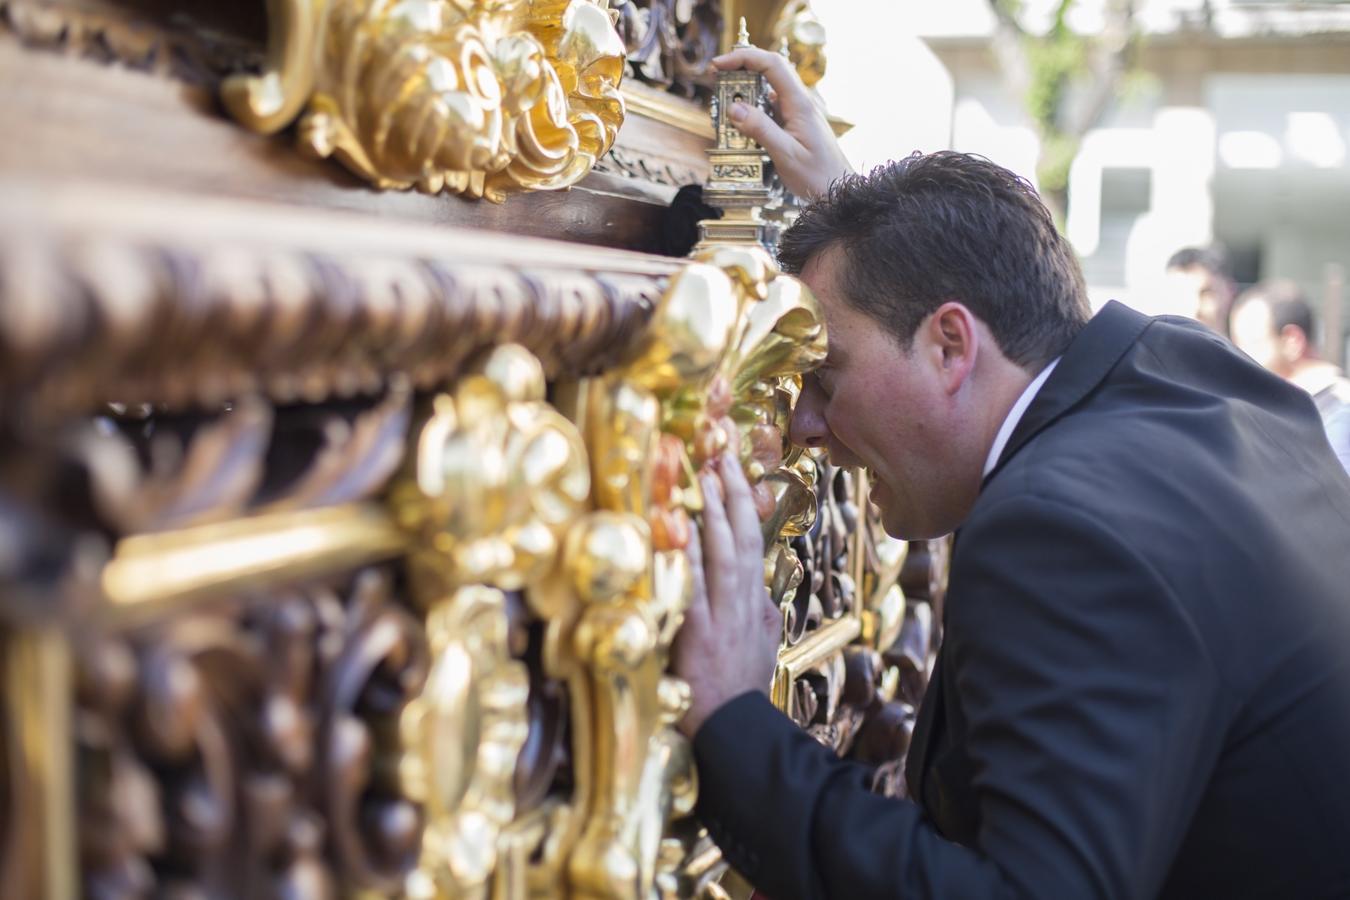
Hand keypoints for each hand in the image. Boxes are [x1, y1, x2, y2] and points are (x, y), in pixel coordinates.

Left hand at [672, 452, 782, 736]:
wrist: (735, 727)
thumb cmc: (741, 690)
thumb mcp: (761, 646)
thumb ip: (760, 613)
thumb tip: (761, 588)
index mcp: (756, 604)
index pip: (751, 543)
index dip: (744, 506)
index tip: (735, 472)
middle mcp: (743, 603)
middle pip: (742, 539)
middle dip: (734, 496)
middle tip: (723, 457)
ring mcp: (723, 616)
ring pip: (723, 555)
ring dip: (715, 515)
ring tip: (707, 478)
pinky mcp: (701, 633)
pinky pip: (694, 587)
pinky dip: (689, 558)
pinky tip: (681, 531)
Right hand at [712, 46, 853, 200]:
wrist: (838, 190)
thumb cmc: (817, 175)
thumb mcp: (786, 154)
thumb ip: (761, 130)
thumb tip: (734, 108)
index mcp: (799, 103)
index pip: (772, 64)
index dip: (743, 58)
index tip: (718, 65)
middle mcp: (798, 103)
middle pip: (768, 71)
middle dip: (740, 71)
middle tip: (716, 82)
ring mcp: (796, 113)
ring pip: (767, 90)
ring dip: (744, 93)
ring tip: (723, 106)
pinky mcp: (792, 124)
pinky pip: (769, 109)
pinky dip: (752, 111)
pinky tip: (740, 126)